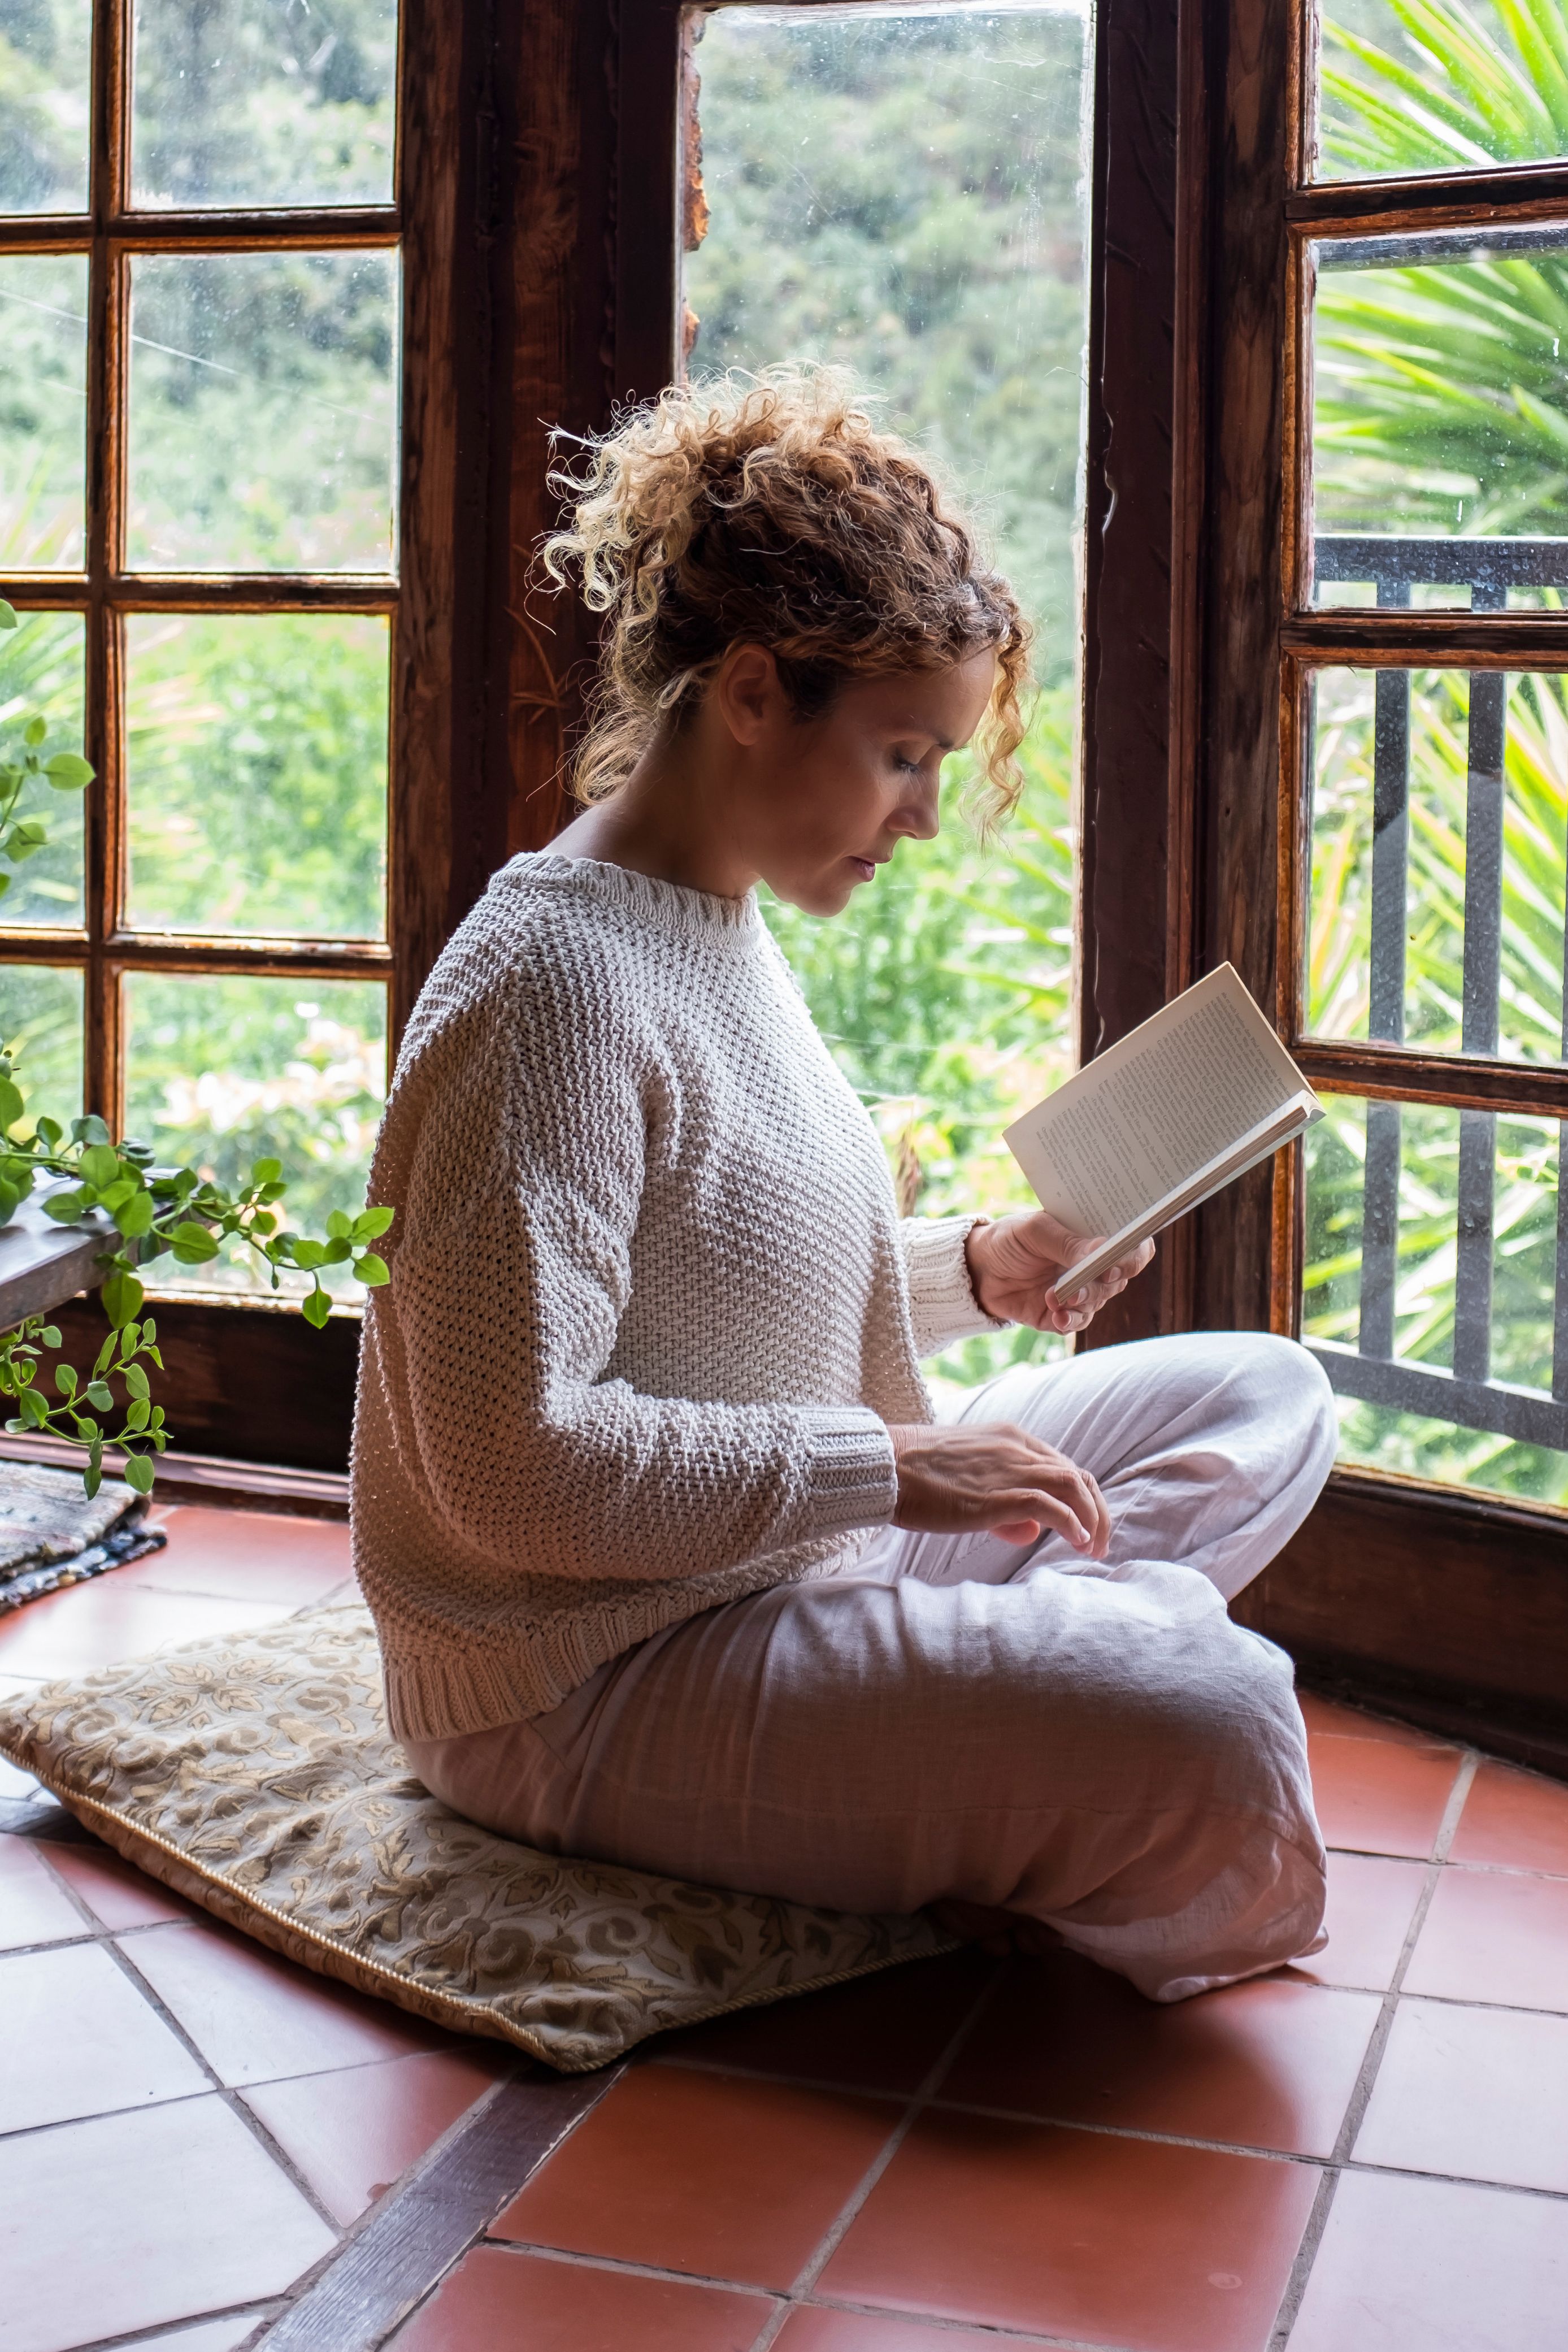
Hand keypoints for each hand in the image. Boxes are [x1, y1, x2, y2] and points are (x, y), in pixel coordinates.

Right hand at [887, 1421, 1109, 1554]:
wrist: (883, 1466)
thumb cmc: (917, 1476)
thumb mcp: (969, 1478)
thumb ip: (1004, 1498)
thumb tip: (1033, 1529)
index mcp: (1011, 1439)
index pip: (1063, 1466)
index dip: (1083, 1499)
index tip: (1086, 1529)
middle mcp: (1017, 1448)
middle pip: (1078, 1476)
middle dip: (1097, 1512)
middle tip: (1099, 1545)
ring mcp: (1008, 1469)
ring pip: (1073, 1485)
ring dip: (1092, 1519)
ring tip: (1093, 1548)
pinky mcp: (996, 1495)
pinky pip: (1049, 1505)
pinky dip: (1071, 1522)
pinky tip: (1077, 1541)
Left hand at [965, 1210, 1154, 1336]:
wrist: (979, 1268)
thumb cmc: (1011, 1239)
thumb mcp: (1035, 1231)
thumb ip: (1067, 1243)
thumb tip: (1103, 1249)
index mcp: (1094, 1239)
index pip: (1133, 1247)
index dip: (1133, 1255)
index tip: (1117, 1261)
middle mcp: (1094, 1268)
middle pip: (1118, 1279)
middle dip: (1104, 1281)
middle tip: (1088, 1279)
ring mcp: (1080, 1293)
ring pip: (1098, 1302)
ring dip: (1082, 1300)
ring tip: (1058, 1295)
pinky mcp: (1062, 1316)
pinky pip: (1077, 1323)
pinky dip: (1069, 1320)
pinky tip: (1056, 1314)